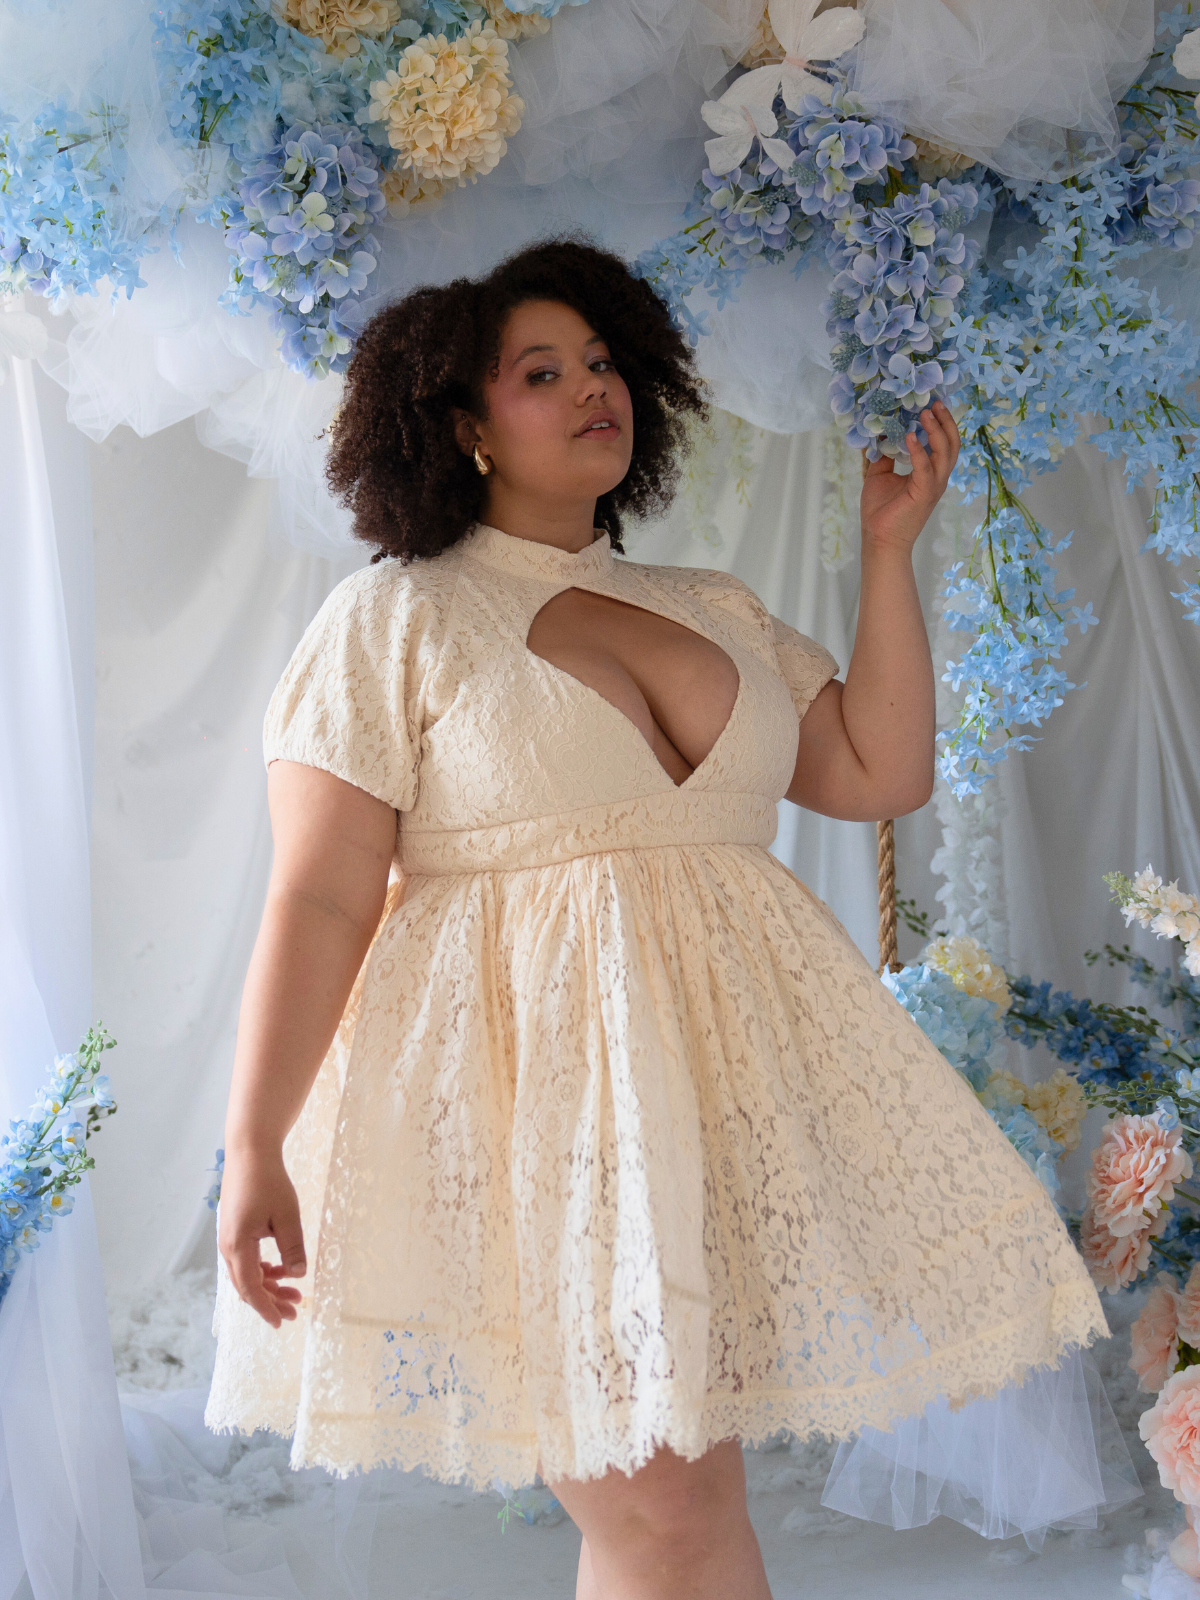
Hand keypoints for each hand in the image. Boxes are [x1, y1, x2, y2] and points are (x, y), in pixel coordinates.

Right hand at [217, 1145, 306, 1327]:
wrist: (249, 1153)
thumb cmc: (268, 1181)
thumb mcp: (287, 1215)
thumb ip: (293, 1247)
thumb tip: (298, 1275)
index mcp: (238, 1245)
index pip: (250, 1288)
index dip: (266, 1308)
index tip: (281, 1322)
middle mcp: (228, 1246)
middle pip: (247, 1285)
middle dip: (270, 1301)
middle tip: (294, 1310)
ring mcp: (229, 1239)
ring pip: (246, 1274)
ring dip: (268, 1286)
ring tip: (293, 1293)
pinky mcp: (234, 1231)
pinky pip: (246, 1260)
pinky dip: (262, 1270)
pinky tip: (280, 1271)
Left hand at [860, 400, 960, 553]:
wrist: (879, 540)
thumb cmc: (880, 512)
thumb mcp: (879, 476)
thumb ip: (884, 456)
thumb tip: (880, 434)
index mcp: (929, 473)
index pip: (942, 443)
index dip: (940, 424)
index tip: (931, 404)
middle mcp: (936, 478)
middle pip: (951, 444)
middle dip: (946, 421)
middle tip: (935, 402)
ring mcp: (933, 486)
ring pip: (945, 452)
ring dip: (936, 431)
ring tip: (926, 413)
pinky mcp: (924, 494)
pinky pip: (925, 468)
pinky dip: (918, 451)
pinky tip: (909, 437)